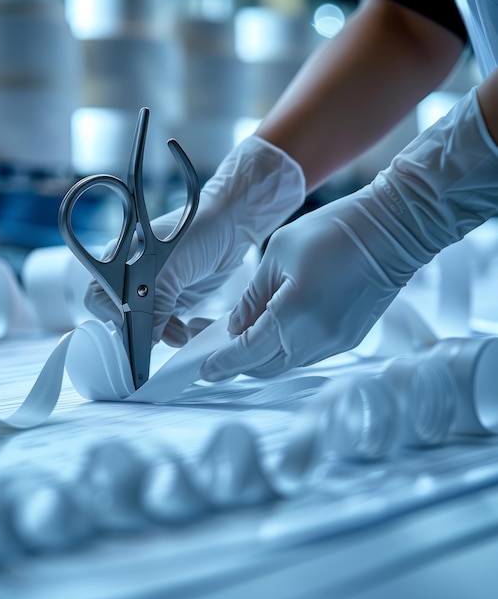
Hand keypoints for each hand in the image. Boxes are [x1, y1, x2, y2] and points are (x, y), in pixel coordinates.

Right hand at [85, 135, 305, 345]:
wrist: (233, 223)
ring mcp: (153, 289)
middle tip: (159, 336)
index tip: (135, 327)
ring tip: (180, 334)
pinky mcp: (173, 298)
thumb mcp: (173, 268)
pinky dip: (174, 331)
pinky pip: (166, 325)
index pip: (99, 297)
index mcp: (119, 259)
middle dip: (140, 330)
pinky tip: (186, 330)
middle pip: (121, 316)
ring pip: (145, 325)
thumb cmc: (200, 231)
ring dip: (161, 334)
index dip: (112, 316)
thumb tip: (147, 338)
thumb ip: (156, 304)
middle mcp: (131, 275)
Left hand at [202, 87, 497, 380]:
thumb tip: (237, 327)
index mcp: (294, 316)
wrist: (393, 229)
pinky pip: (308, 354)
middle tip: (215, 350)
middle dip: (238, 363)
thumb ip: (253, 298)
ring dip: (263, 357)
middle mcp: (317, 339)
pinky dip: (286, 349)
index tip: (203, 369)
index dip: (223, 363)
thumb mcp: (277, 255)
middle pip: (267, 367)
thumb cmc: (333, 232)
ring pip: (288, 363)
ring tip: (242, 336)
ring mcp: (337, 342)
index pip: (248, 353)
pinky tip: (274, 331)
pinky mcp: (350, 339)